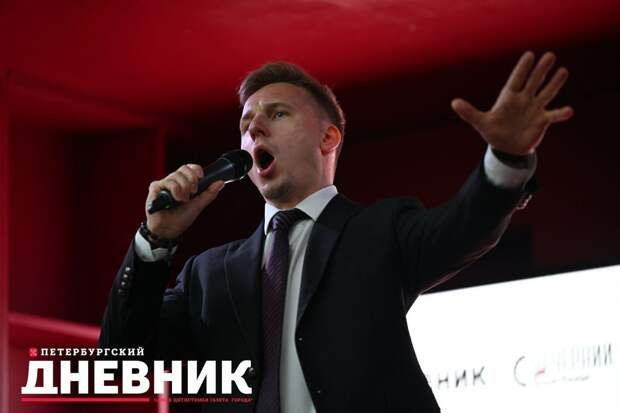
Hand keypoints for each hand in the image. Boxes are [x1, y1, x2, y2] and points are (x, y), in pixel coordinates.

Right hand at [145, 164, 224, 238]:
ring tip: (183, 200)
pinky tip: (174, 200)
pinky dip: (174, 191)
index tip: (201, 177)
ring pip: (175, 176)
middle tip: (193, 192)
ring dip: (183, 189)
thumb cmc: (182, 217)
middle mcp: (173, 181)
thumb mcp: (199, 204)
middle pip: (183, 169)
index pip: (189, 168)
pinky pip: (165, 182)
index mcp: (183, 183)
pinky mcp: (155, 189)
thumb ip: (209, 193)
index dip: (196, 169)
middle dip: (191, 180)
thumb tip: (221, 182)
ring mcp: (163, 184)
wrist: (170, 230)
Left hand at [451, 51, 573, 154]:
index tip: (530, 55)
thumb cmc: (494, 132)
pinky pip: (554, 115)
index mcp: (509, 97)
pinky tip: (568, 110)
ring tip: (563, 71)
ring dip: (555, 83)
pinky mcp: (542, 121)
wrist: (507, 148)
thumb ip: (469, 113)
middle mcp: (524, 99)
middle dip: (541, 69)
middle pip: (534, 81)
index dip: (522, 68)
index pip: (517, 79)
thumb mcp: (481, 123)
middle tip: (550, 54)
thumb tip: (453, 103)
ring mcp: (535, 109)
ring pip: (547, 93)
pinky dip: (561, 113)